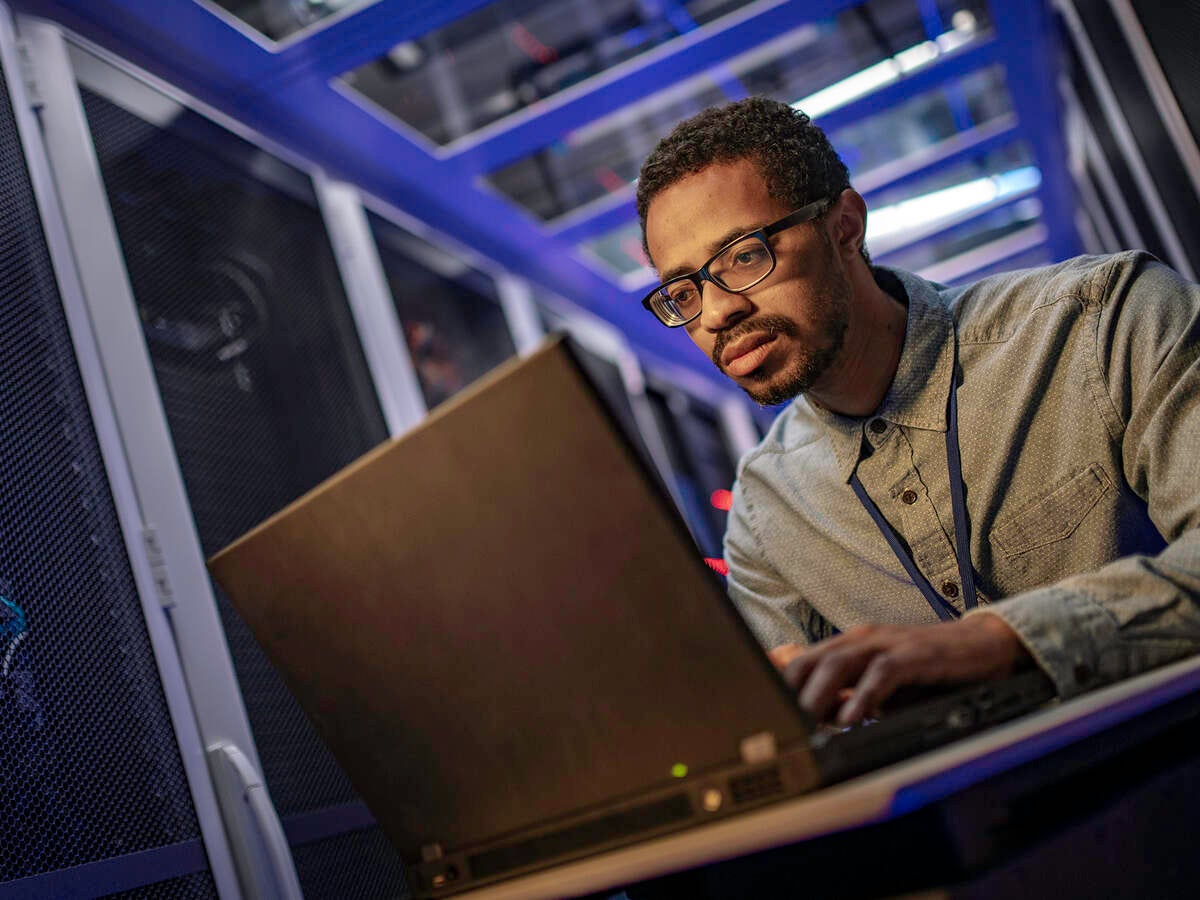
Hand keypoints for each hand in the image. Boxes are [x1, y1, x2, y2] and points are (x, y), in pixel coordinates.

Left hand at [770, 615, 1031, 724]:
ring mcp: (887, 644)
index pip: (799, 661)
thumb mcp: (880, 684)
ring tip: (808, 722)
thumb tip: (813, 711)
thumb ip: (846, 692)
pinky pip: (882, 673)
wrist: (983, 648)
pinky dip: (865, 696)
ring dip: (820, 696)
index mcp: (848, 646)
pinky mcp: (914, 654)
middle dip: (791, 693)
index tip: (762, 713)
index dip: (777, 686)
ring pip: (839, 664)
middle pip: (811, 661)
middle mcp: (861, 640)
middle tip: (781, 725)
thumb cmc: (930, 670)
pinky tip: (854, 718)